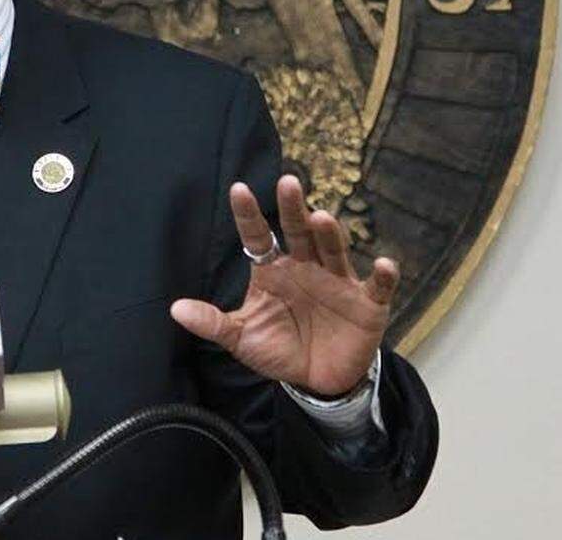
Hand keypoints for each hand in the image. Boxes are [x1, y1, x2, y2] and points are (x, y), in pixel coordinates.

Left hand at [170, 174, 398, 395]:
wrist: (318, 380)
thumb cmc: (279, 348)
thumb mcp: (243, 337)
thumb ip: (214, 323)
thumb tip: (176, 309)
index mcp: (273, 269)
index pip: (258, 236)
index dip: (249, 214)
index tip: (238, 189)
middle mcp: (305, 266)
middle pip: (298, 231)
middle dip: (293, 208)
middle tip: (287, 182)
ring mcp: (337, 282)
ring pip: (333, 250)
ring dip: (329, 234)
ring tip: (320, 218)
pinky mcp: (367, 305)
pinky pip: (377, 288)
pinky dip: (384, 277)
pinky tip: (385, 264)